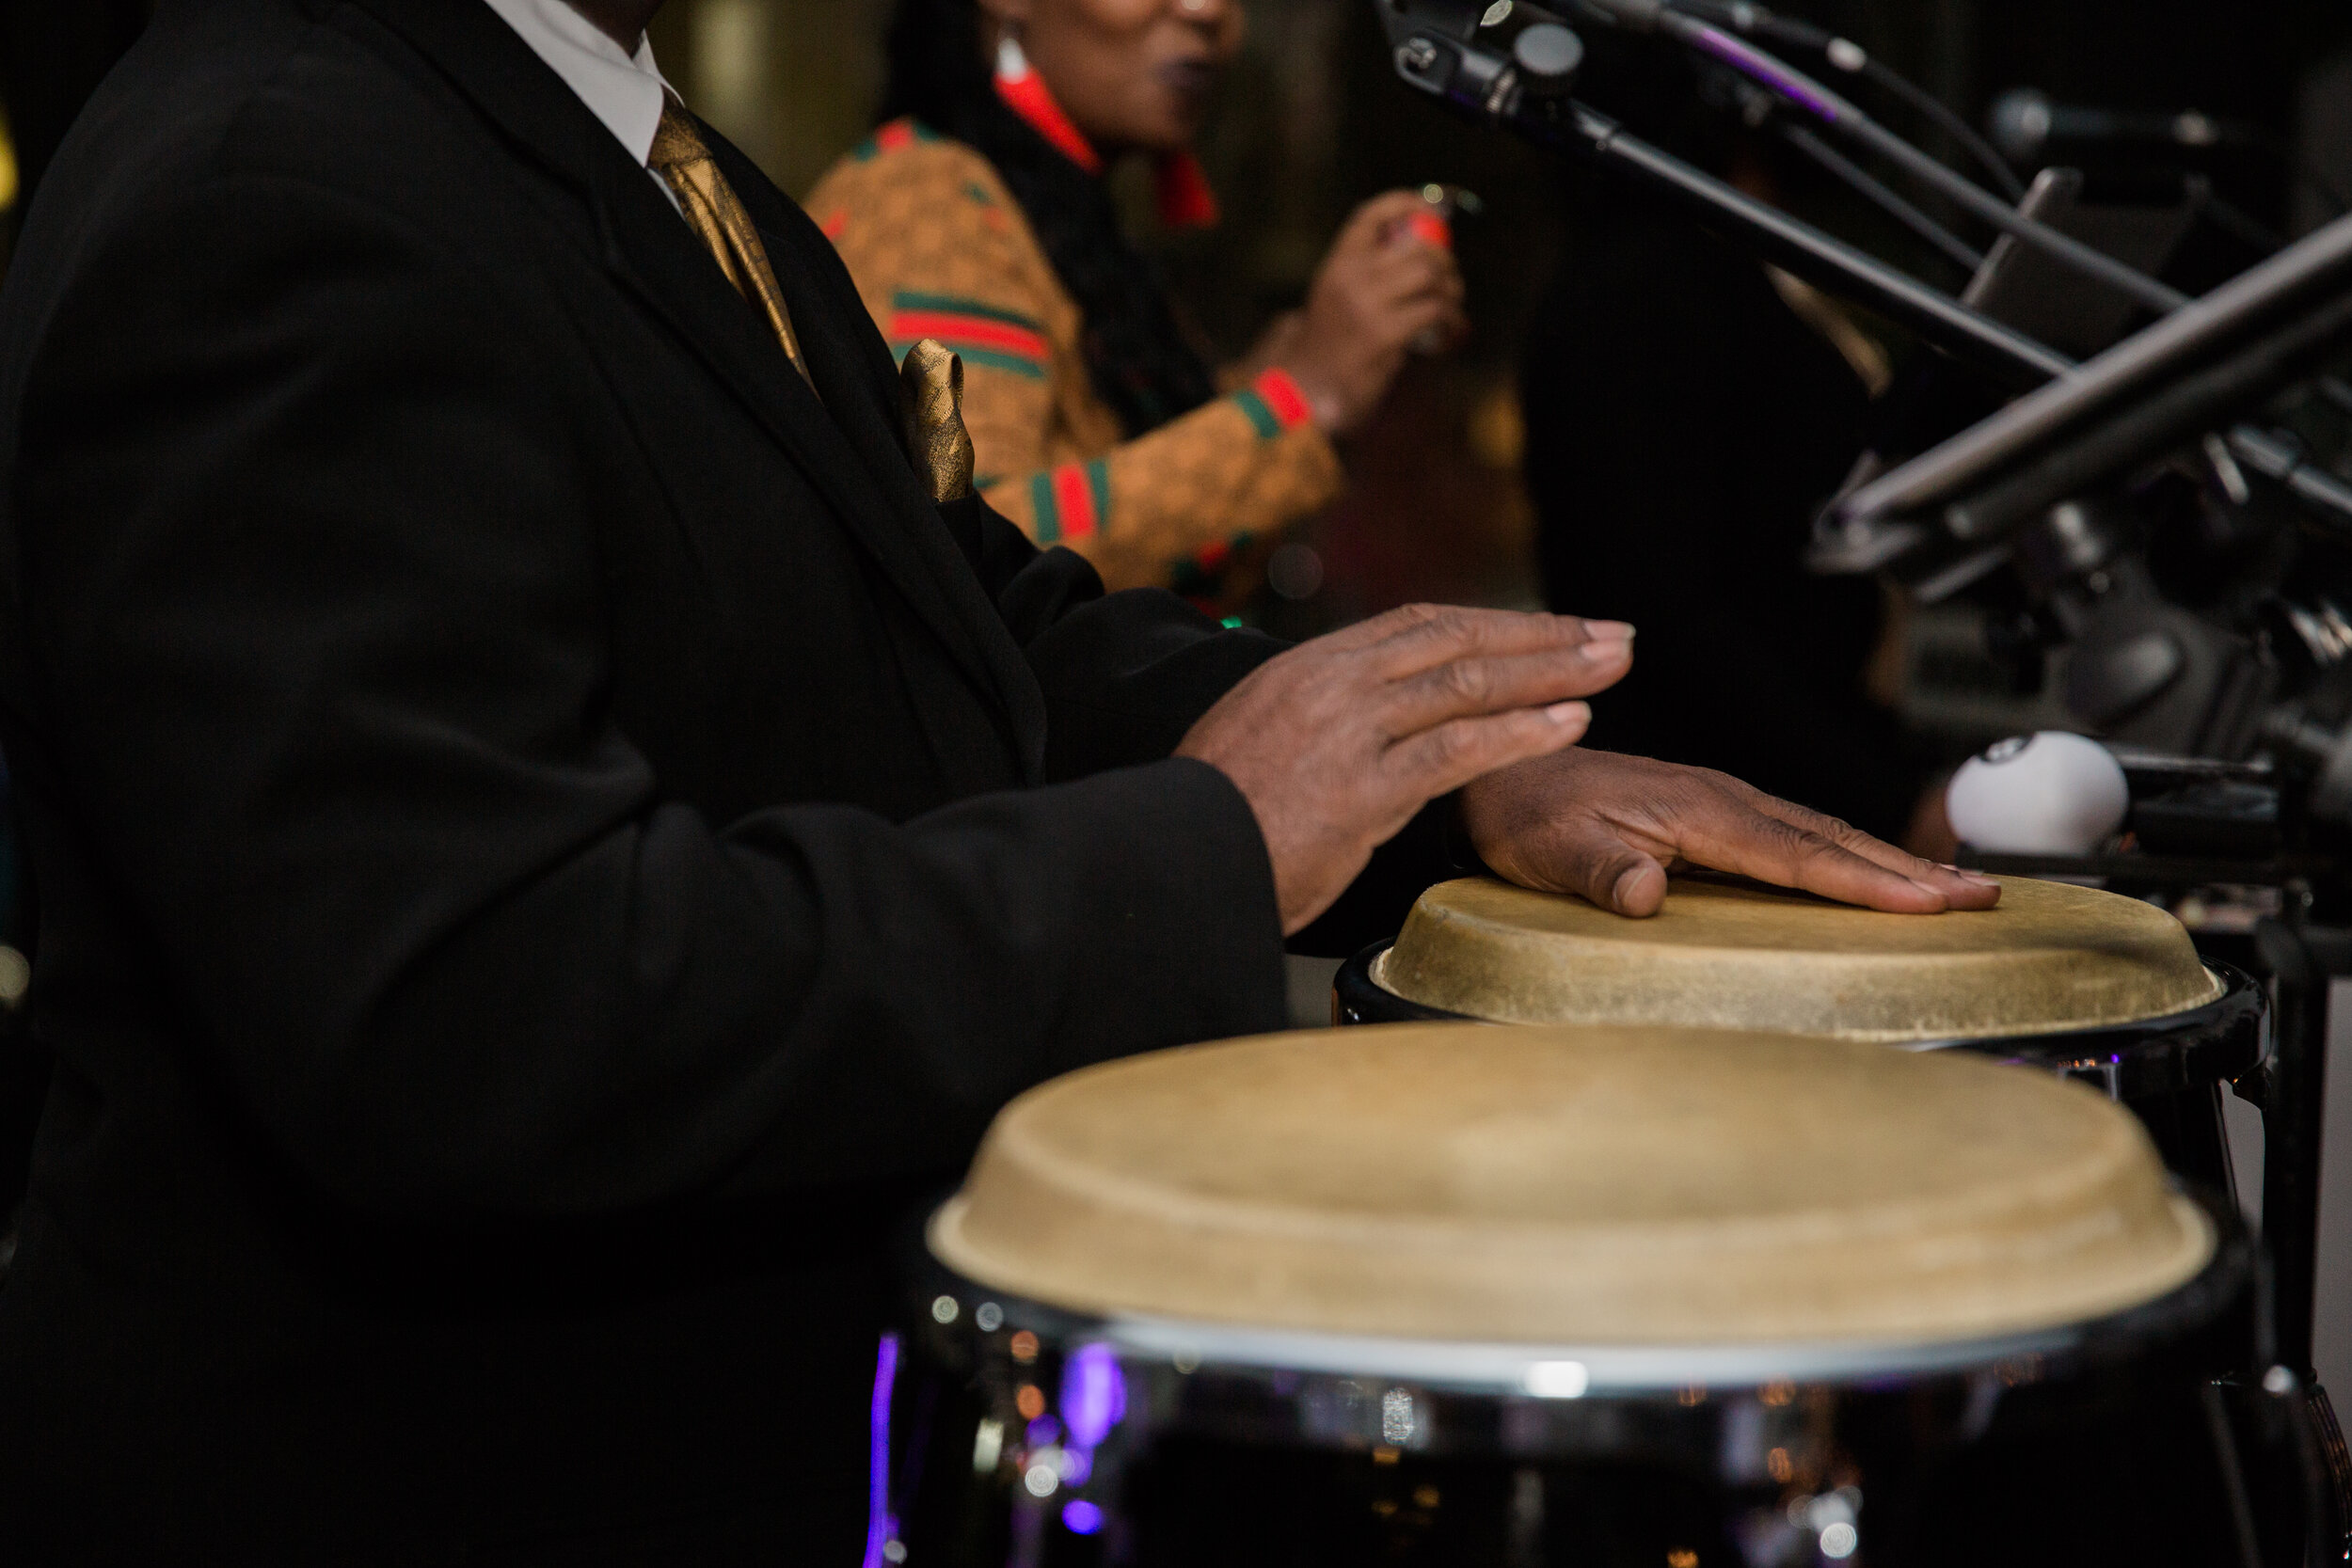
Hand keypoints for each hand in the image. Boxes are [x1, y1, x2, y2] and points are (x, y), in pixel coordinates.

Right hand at [1179, 605, 1633, 933]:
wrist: (1168, 857)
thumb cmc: (1210, 817)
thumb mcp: (1253, 739)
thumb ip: (1309, 719)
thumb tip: (1353, 723)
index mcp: (1306, 666)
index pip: (1418, 624)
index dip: (1494, 622)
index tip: (1549, 626)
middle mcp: (1330, 683)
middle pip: (1456, 637)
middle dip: (1543, 634)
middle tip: (1611, 633)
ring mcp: (1347, 732)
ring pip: (1468, 683)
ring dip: (1551, 672)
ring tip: (1612, 668)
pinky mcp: (1361, 790)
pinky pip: (1456, 750)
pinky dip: (1519, 734)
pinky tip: (1569, 725)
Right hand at [1272, 191, 1467, 435]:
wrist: (1306, 386)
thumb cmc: (1331, 342)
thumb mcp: (1338, 294)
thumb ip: (1369, 270)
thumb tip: (1422, 247)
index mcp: (1337, 263)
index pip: (1370, 216)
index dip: (1404, 203)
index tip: (1430, 210)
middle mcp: (1350, 277)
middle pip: (1416, 247)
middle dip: (1444, 260)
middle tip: (1451, 279)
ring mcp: (1366, 305)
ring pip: (1430, 275)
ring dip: (1452, 290)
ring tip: (1452, 306)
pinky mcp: (1384, 334)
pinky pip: (1434, 311)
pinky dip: (1452, 319)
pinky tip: (1451, 330)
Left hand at [1460, 750, 2002, 915]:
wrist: (1503, 778)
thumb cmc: (1526, 817)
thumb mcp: (1551, 850)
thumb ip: (1601, 871)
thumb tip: (1643, 894)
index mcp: (1698, 810)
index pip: (1797, 853)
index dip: (1863, 881)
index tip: (1925, 903)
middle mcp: (1723, 800)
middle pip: (1833, 838)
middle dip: (1910, 870)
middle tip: (1982, 896)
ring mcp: (1724, 803)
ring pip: (1825, 832)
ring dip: (1893, 861)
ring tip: (1959, 887)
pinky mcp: (1717, 814)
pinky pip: (1800, 834)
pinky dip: (1852, 853)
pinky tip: (1881, 873)